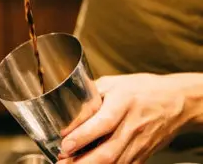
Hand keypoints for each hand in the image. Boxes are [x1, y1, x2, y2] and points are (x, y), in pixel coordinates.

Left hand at [57, 73, 189, 163]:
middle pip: (108, 151)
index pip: (103, 122)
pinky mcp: (143, 154)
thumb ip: (90, 95)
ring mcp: (139, 143)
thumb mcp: (113, 83)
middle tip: (62, 162)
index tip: (65, 143)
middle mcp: (132, 126)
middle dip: (82, 161)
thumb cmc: (143, 90)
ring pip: (115, 163)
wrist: (177, 102)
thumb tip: (65, 107)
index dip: (83, 135)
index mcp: (124, 103)